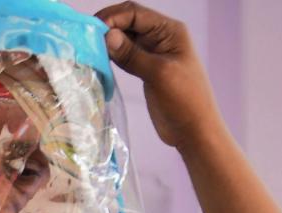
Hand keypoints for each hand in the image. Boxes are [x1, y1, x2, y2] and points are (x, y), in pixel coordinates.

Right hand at [96, 2, 223, 149]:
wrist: (194, 131)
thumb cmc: (185, 101)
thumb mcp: (158, 74)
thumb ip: (132, 54)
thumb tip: (107, 35)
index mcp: (170, 31)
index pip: (135, 13)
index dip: (113, 17)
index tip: (93, 31)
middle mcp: (161, 37)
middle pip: (128, 22)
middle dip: (108, 27)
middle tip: (86, 39)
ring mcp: (153, 53)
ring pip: (125, 38)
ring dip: (108, 41)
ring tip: (89, 49)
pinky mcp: (145, 69)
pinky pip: (125, 55)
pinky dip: (112, 55)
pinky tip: (100, 60)